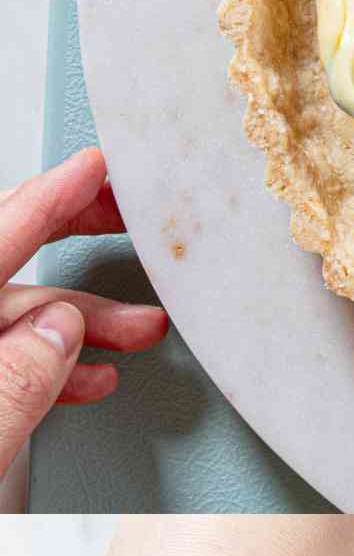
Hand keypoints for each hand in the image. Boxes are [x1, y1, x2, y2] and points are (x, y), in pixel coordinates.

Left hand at [0, 148, 168, 476]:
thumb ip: (12, 386)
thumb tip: (56, 333)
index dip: (48, 199)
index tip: (96, 169)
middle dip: (70, 250)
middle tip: (128, 222)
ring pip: (4, 327)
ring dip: (72, 325)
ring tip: (137, 331)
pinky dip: (43, 366)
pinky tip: (84, 376)